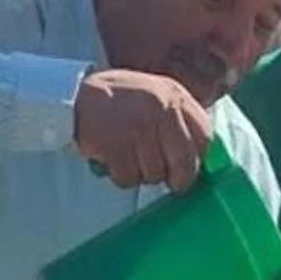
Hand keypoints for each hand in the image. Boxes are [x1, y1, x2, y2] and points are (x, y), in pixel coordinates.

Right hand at [74, 69, 214, 189]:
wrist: (75, 96)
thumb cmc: (119, 102)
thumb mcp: (155, 97)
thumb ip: (177, 120)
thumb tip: (197, 158)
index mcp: (173, 95)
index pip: (204, 136)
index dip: (198, 158)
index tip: (189, 168)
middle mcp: (161, 109)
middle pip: (185, 162)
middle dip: (179, 179)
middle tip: (172, 184)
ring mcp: (139, 127)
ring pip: (155, 174)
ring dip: (142, 174)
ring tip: (128, 155)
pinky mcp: (117, 145)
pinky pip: (129, 178)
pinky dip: (121, 175)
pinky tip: (113, 158)